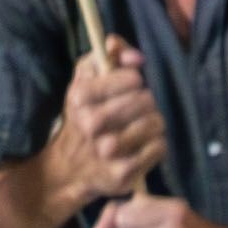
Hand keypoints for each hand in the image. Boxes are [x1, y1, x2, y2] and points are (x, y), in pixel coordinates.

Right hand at [45, 44, 170, 211]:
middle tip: (138, 108)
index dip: (135, 80)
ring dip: (155, 122)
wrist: (68, 168)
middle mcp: (91, 124)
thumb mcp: (85, 78)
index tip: (129, 86)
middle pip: (146, 100)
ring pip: (156, 123)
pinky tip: (144, 145)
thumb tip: (137, 57)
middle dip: (147, 101)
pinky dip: (157, 144)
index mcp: (81, 96)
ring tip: (144, 125)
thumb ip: (109, 53)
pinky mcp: (122, 173)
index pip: (132, 78)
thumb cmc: (83, 115)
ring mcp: (107, 151)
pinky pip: (159, 148)